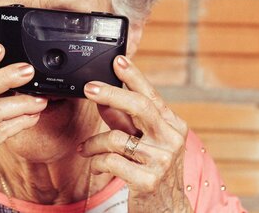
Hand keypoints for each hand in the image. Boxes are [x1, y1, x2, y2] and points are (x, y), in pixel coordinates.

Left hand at [79, 55, 192, 212]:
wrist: (167, 210)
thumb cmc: (153, 172)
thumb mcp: (142, 142)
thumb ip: (125, 121)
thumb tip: (103, 99)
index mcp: (172, 126)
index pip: (151, 95)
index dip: (134, 76)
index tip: (118, 60)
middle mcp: (171, 139)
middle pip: (140, 107)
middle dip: (111, 94)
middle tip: (88, 88)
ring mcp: (161, 160)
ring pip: (116, 138)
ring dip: (93, 143)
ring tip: (85, 149)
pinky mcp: (148, 180)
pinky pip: (111, 161)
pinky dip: (97, 162)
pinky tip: (95, 167)